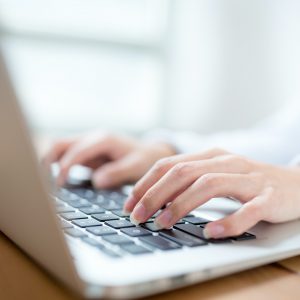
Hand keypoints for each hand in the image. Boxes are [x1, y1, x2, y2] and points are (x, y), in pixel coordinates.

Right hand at [43, 131, 175, 187]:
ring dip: (50, 162)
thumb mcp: (136, 166)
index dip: (64, 167)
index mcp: (103, 140)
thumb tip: (96, 180)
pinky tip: (58, 180)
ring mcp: (88, 144)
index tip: (59, 184)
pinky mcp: (87, 151)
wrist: (149, 153)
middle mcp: (93, 138)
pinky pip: (67, 155)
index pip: (76, 151)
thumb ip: (117, 172)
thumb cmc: (143, 160)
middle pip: (61, 143)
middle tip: (44, 183)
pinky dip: (58, 164)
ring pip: (61, 147)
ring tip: (46, 182)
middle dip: (48, 160)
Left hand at [124, 148, 299, 238]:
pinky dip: (227, 222)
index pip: (169, 165)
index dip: (145, 184)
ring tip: (162, 224)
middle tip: (138, 217)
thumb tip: (155, 198)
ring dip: (181, 206)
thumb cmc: (248, 181)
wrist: (296, 183)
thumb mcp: (216, 174)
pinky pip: (247, 210)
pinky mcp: (268, 197)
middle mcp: (226, 162)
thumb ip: (189, 181)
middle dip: (154, 195)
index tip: (129, 204)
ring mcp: (248, 178)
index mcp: (210, 156)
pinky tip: (210, 233)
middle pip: (182, 173)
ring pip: (208, 186)